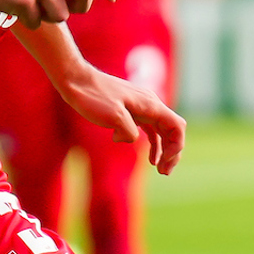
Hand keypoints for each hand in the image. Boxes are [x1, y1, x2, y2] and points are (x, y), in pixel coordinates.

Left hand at [52, 67, 185, 174]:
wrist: (76, 81)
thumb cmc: (93, 97)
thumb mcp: (113, 116)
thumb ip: (129, 132)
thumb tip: (132, 140)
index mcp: (151, 105)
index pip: (177, 127)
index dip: (176, 147)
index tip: (163, 162)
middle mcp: (150, 105)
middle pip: (172, 131)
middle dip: (172, 153)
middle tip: (164, 172)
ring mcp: (142, 107)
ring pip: (162, 131)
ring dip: (163, 150)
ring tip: (159, 169)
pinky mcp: (131, 110)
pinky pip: (149, 128)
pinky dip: (152, 143)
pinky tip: (147, 156)